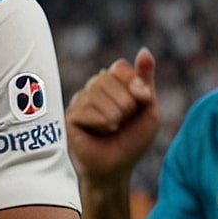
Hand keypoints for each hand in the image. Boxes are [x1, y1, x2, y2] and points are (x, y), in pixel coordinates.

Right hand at [66, 49, 159, 180]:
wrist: (117, 167)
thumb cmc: (132, 140)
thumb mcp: (148, 109)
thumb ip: (145, 81)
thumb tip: (145, 50)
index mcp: (112, 84)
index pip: (120, 67)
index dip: (134, 83)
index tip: (143, 100)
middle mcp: (93, 89)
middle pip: (107, 78)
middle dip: (125, 103)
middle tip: (124, 121)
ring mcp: (79, 101)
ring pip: (96, 93)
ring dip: (114, 115)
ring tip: (112, 128)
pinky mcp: (69, 115)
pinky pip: (86, 109)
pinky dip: (101, 124)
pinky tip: (100, 132)